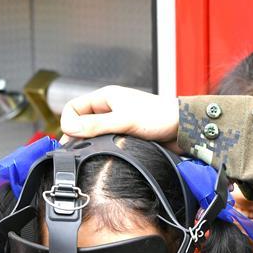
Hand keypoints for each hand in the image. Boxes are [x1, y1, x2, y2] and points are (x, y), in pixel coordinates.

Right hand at [60, 86, 180, 150]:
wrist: (183, 128)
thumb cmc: (160, 116)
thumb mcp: (123, 121)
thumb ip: (96, 125)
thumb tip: (69, 128)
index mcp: (106, 97)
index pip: (73, 107)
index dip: (68, 122)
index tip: (71, 137)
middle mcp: (110, 108)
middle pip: (81, 121)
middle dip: (77, 134)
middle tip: (76, 150)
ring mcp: (117, 121)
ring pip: (94, 133)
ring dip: (91, 142)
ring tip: (91, 152)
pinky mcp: (126, 134)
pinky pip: (107, 141)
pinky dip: (103, 148)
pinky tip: (105, 155)